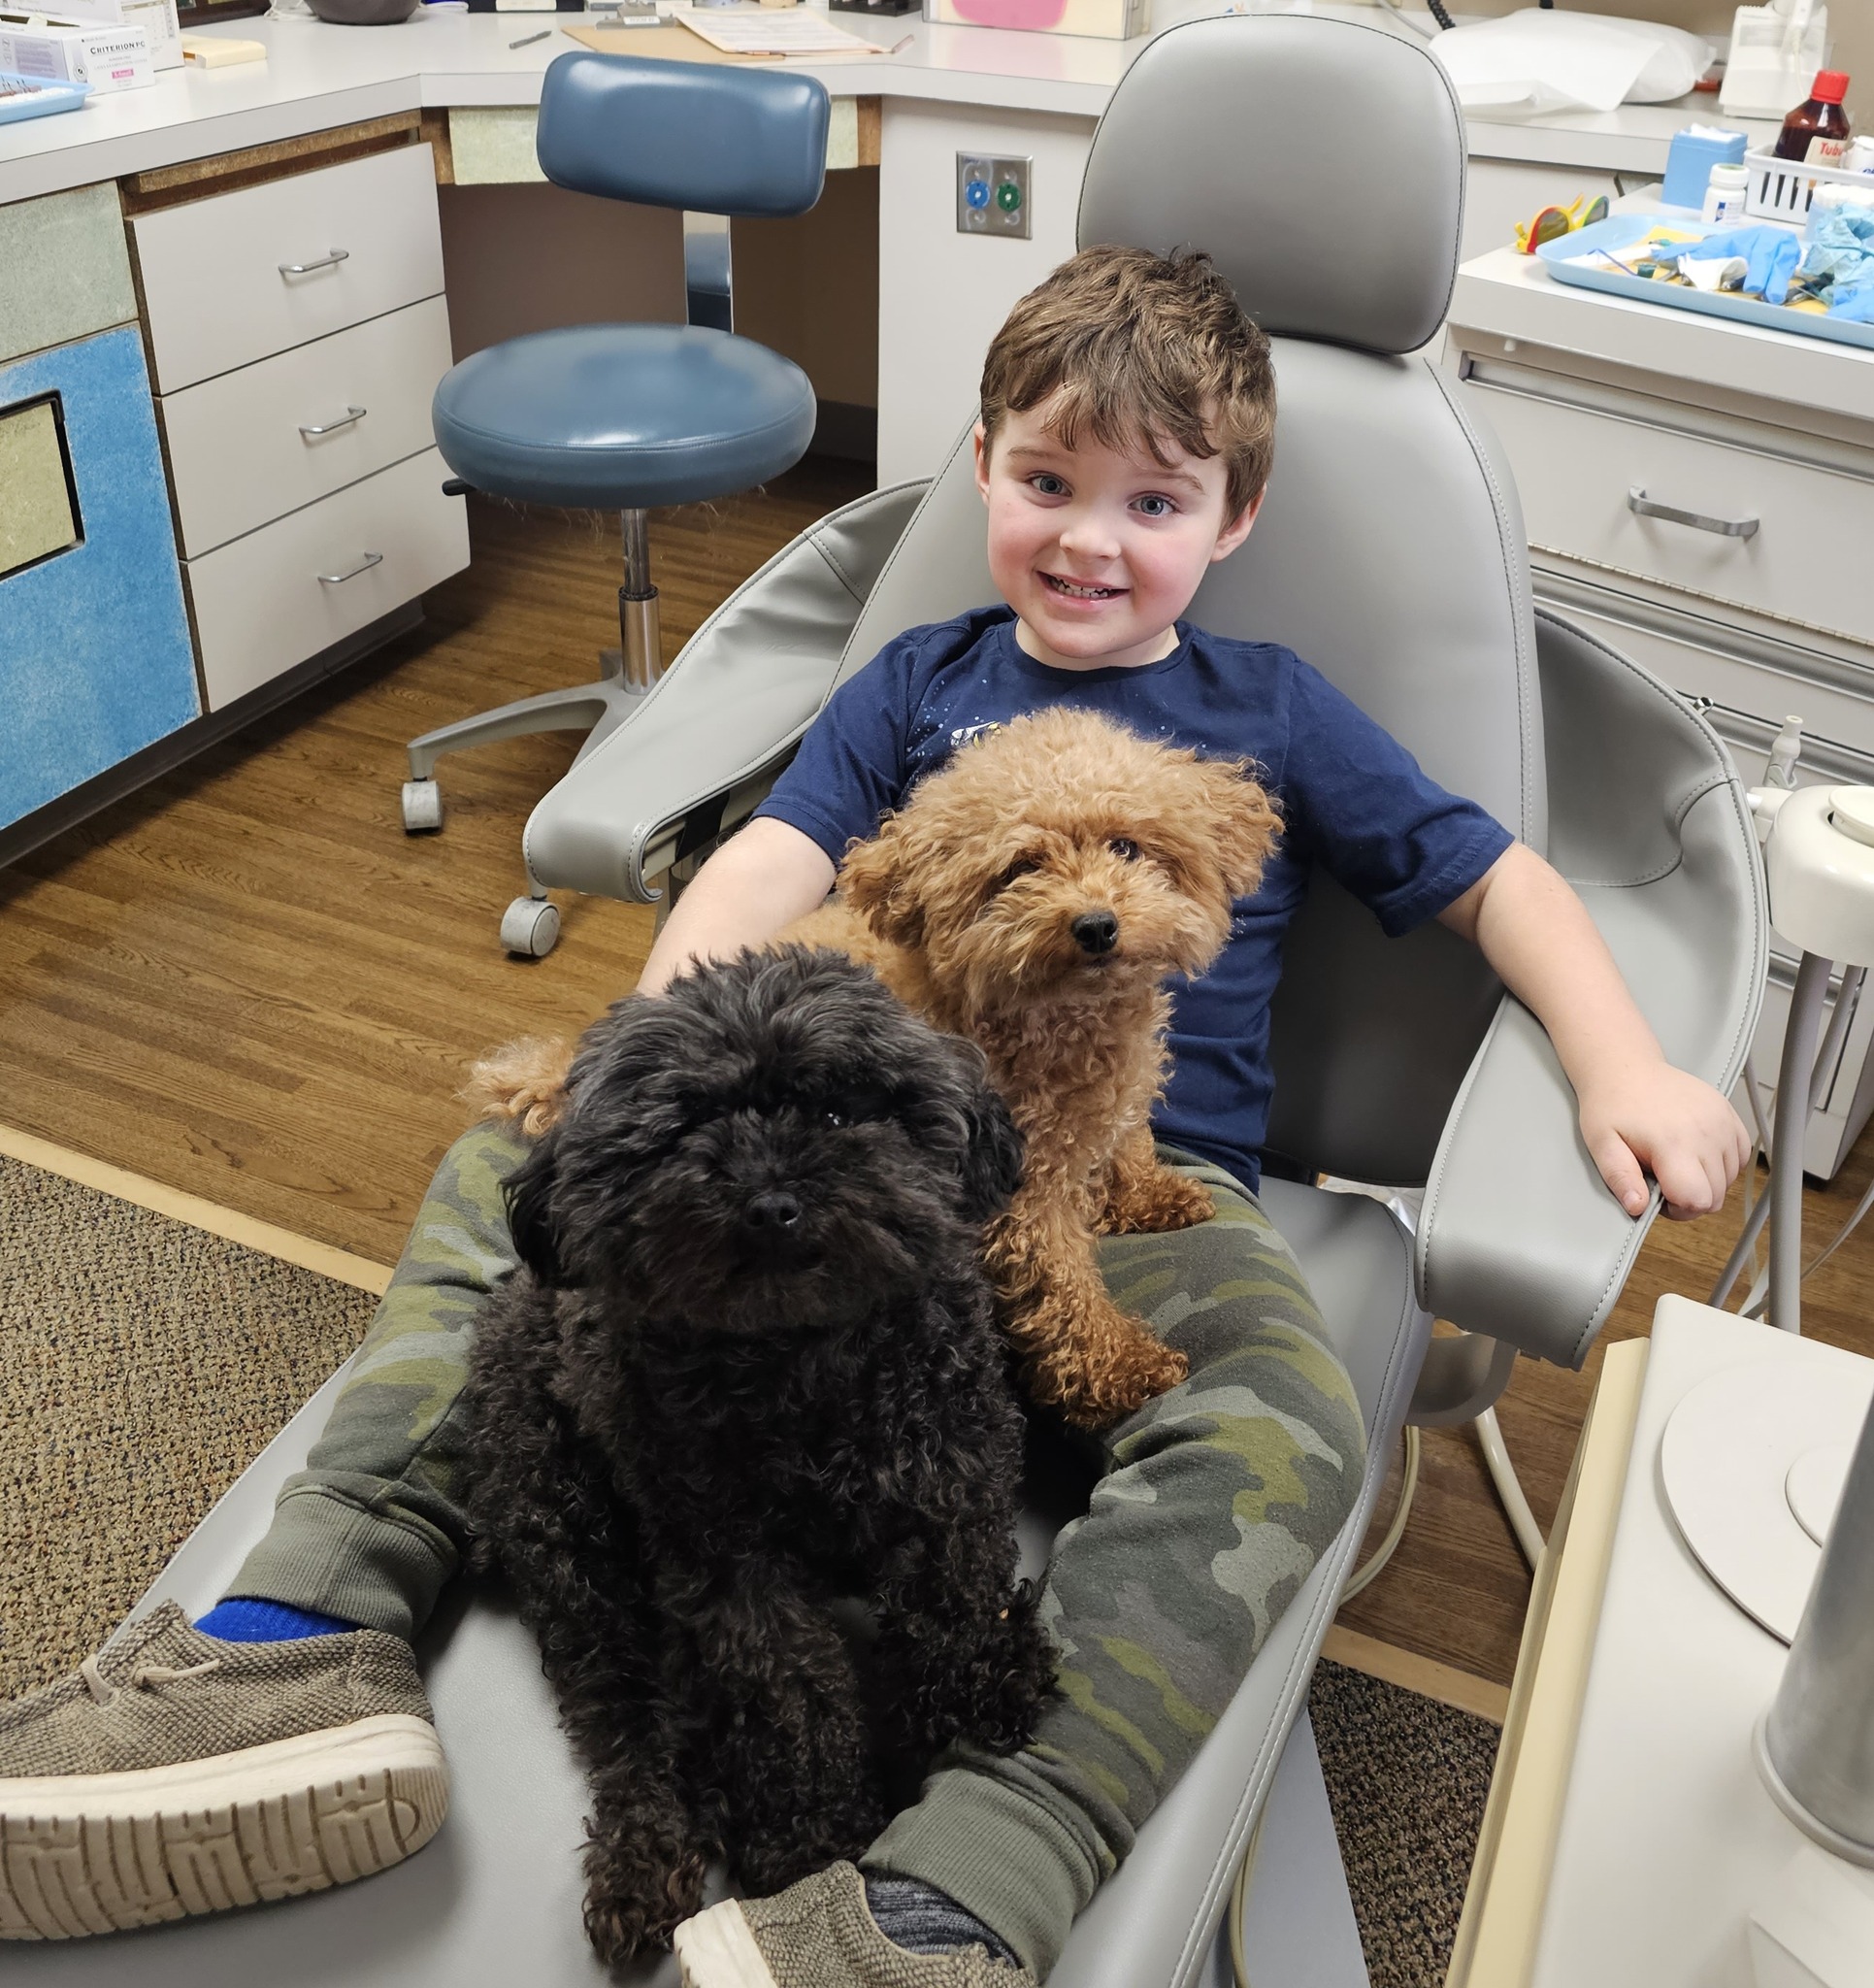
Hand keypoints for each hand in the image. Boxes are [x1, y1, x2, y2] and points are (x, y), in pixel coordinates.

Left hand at [1579, 1059, 1751, 1220]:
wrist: (1626, 1068)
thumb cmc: (1612, 1105)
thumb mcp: (1602, 1144)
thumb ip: (1621, 1179)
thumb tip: (1637, 1207)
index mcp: (1674, 1143)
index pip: (1699, 1200)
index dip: (1679, 1209)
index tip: (1660, 1194)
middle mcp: (1706, 1132)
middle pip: (1716, 1195)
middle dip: (1689, 1197)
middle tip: (1662, 1177)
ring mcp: (1722, 1121)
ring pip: (1729, 1179)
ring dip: (1706, 1180)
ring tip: (1675, 1161)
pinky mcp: (1730, 1114)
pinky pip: (1740, 1156)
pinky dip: (1722, 1163)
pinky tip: (1695, 1153)